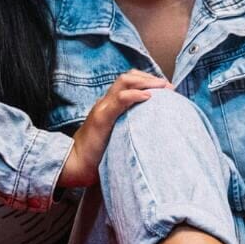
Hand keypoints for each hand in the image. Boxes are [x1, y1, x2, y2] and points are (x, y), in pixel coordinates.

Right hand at [57, 70, 170, 187]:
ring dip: (146, 82)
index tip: (167, 89)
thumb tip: (152, 130)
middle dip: (151, 78)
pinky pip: (119, 100)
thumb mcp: (117, 136)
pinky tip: (149, 97)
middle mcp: (105, 102)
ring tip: (163, 87)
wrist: (75, 165)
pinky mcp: (101, 119)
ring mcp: (102, 108)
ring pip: (124, 82)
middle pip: (128, 77)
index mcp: (109, 106)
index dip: (148, 81)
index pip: (129, 83)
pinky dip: (135, 95)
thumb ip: (129, 128)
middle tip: (169, 87)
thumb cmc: (97, 155)